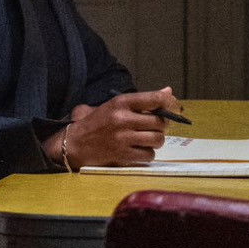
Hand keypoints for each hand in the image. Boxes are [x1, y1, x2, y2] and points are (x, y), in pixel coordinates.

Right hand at [49, 87, 183, 167]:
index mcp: (121, 102)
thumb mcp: (115, 105)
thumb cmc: (97, 122)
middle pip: (160, 122)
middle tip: (156, 127)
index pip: (155, 98)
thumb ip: (142, 99)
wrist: (74, 144)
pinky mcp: (122, 155)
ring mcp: (123, 138)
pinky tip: (139, 150)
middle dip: (163, 125)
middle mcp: (123, 119)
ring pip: (157, 139)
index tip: (175, 107)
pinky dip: (147, 154)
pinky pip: (148, 155)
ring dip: (156, 140)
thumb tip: (168, 92)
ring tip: (148, 139)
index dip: (170, 103)